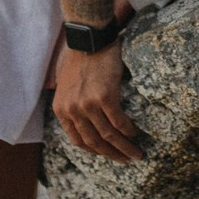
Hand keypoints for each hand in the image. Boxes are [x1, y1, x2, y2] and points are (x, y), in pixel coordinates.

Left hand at [53, 40, 141, 162]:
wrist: (89, 38)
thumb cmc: (80, 57)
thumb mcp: (66, 84)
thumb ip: (70, 103)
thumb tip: (82, 120)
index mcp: (61, 109)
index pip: (78, 140)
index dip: (95, 150)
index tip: (107, 154)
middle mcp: (72, 110)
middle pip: (94, 142)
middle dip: (112, 155)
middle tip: (126, 160)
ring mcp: (88, 105)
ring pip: (108, 136)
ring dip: (124, 147)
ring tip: (136, 153)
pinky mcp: (104, 97)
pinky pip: (118, 122)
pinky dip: (128, 131)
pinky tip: (135, 133)